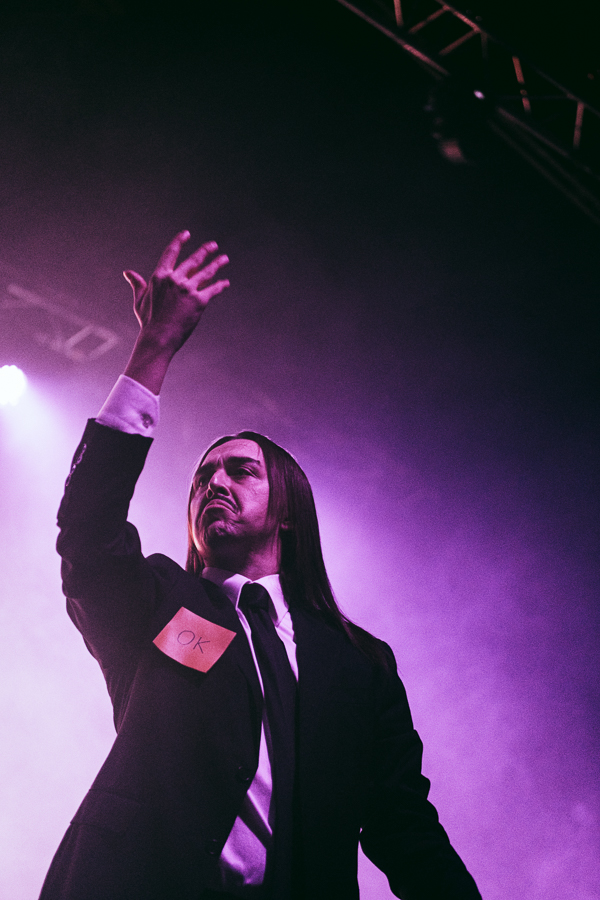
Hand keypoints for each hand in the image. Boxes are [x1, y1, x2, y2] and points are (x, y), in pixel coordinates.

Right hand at [123, 230, 229, 353]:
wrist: (159, 338)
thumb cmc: (148, 321)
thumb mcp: (140, 300)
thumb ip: (138, 284)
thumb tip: (127, 273)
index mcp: (160, 277)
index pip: (170, 253)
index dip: (179, 242)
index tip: (187, 234)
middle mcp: (175, 280)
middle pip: (193, 261)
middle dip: (205, 251)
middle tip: (213, 245)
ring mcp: (188, 290)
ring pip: (206, 273)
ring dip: (217, 264)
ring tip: (224, 258)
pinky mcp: (199, 301)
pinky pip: (213, 290)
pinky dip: (220, 286)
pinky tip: (226, 283)